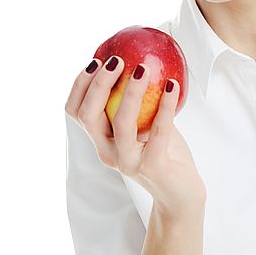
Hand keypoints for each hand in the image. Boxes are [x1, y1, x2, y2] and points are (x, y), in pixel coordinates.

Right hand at [65, 56, 206, 217]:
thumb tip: (138, 61)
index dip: (80, 85)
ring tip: (143, 69)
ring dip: (131, 91)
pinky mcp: (153, 165)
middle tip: (116, 60)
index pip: (75, 112)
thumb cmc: (162, 152)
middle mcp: (108, 152)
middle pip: (89, 115)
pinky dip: (165, 104)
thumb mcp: (144, 124)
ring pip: (121, 122)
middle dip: (99, 83)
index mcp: (101, 141)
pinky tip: (172, 85)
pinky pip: (159, 129)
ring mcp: (128, 161)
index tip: (95, 60)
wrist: (180, 193)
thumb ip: (137, 102)